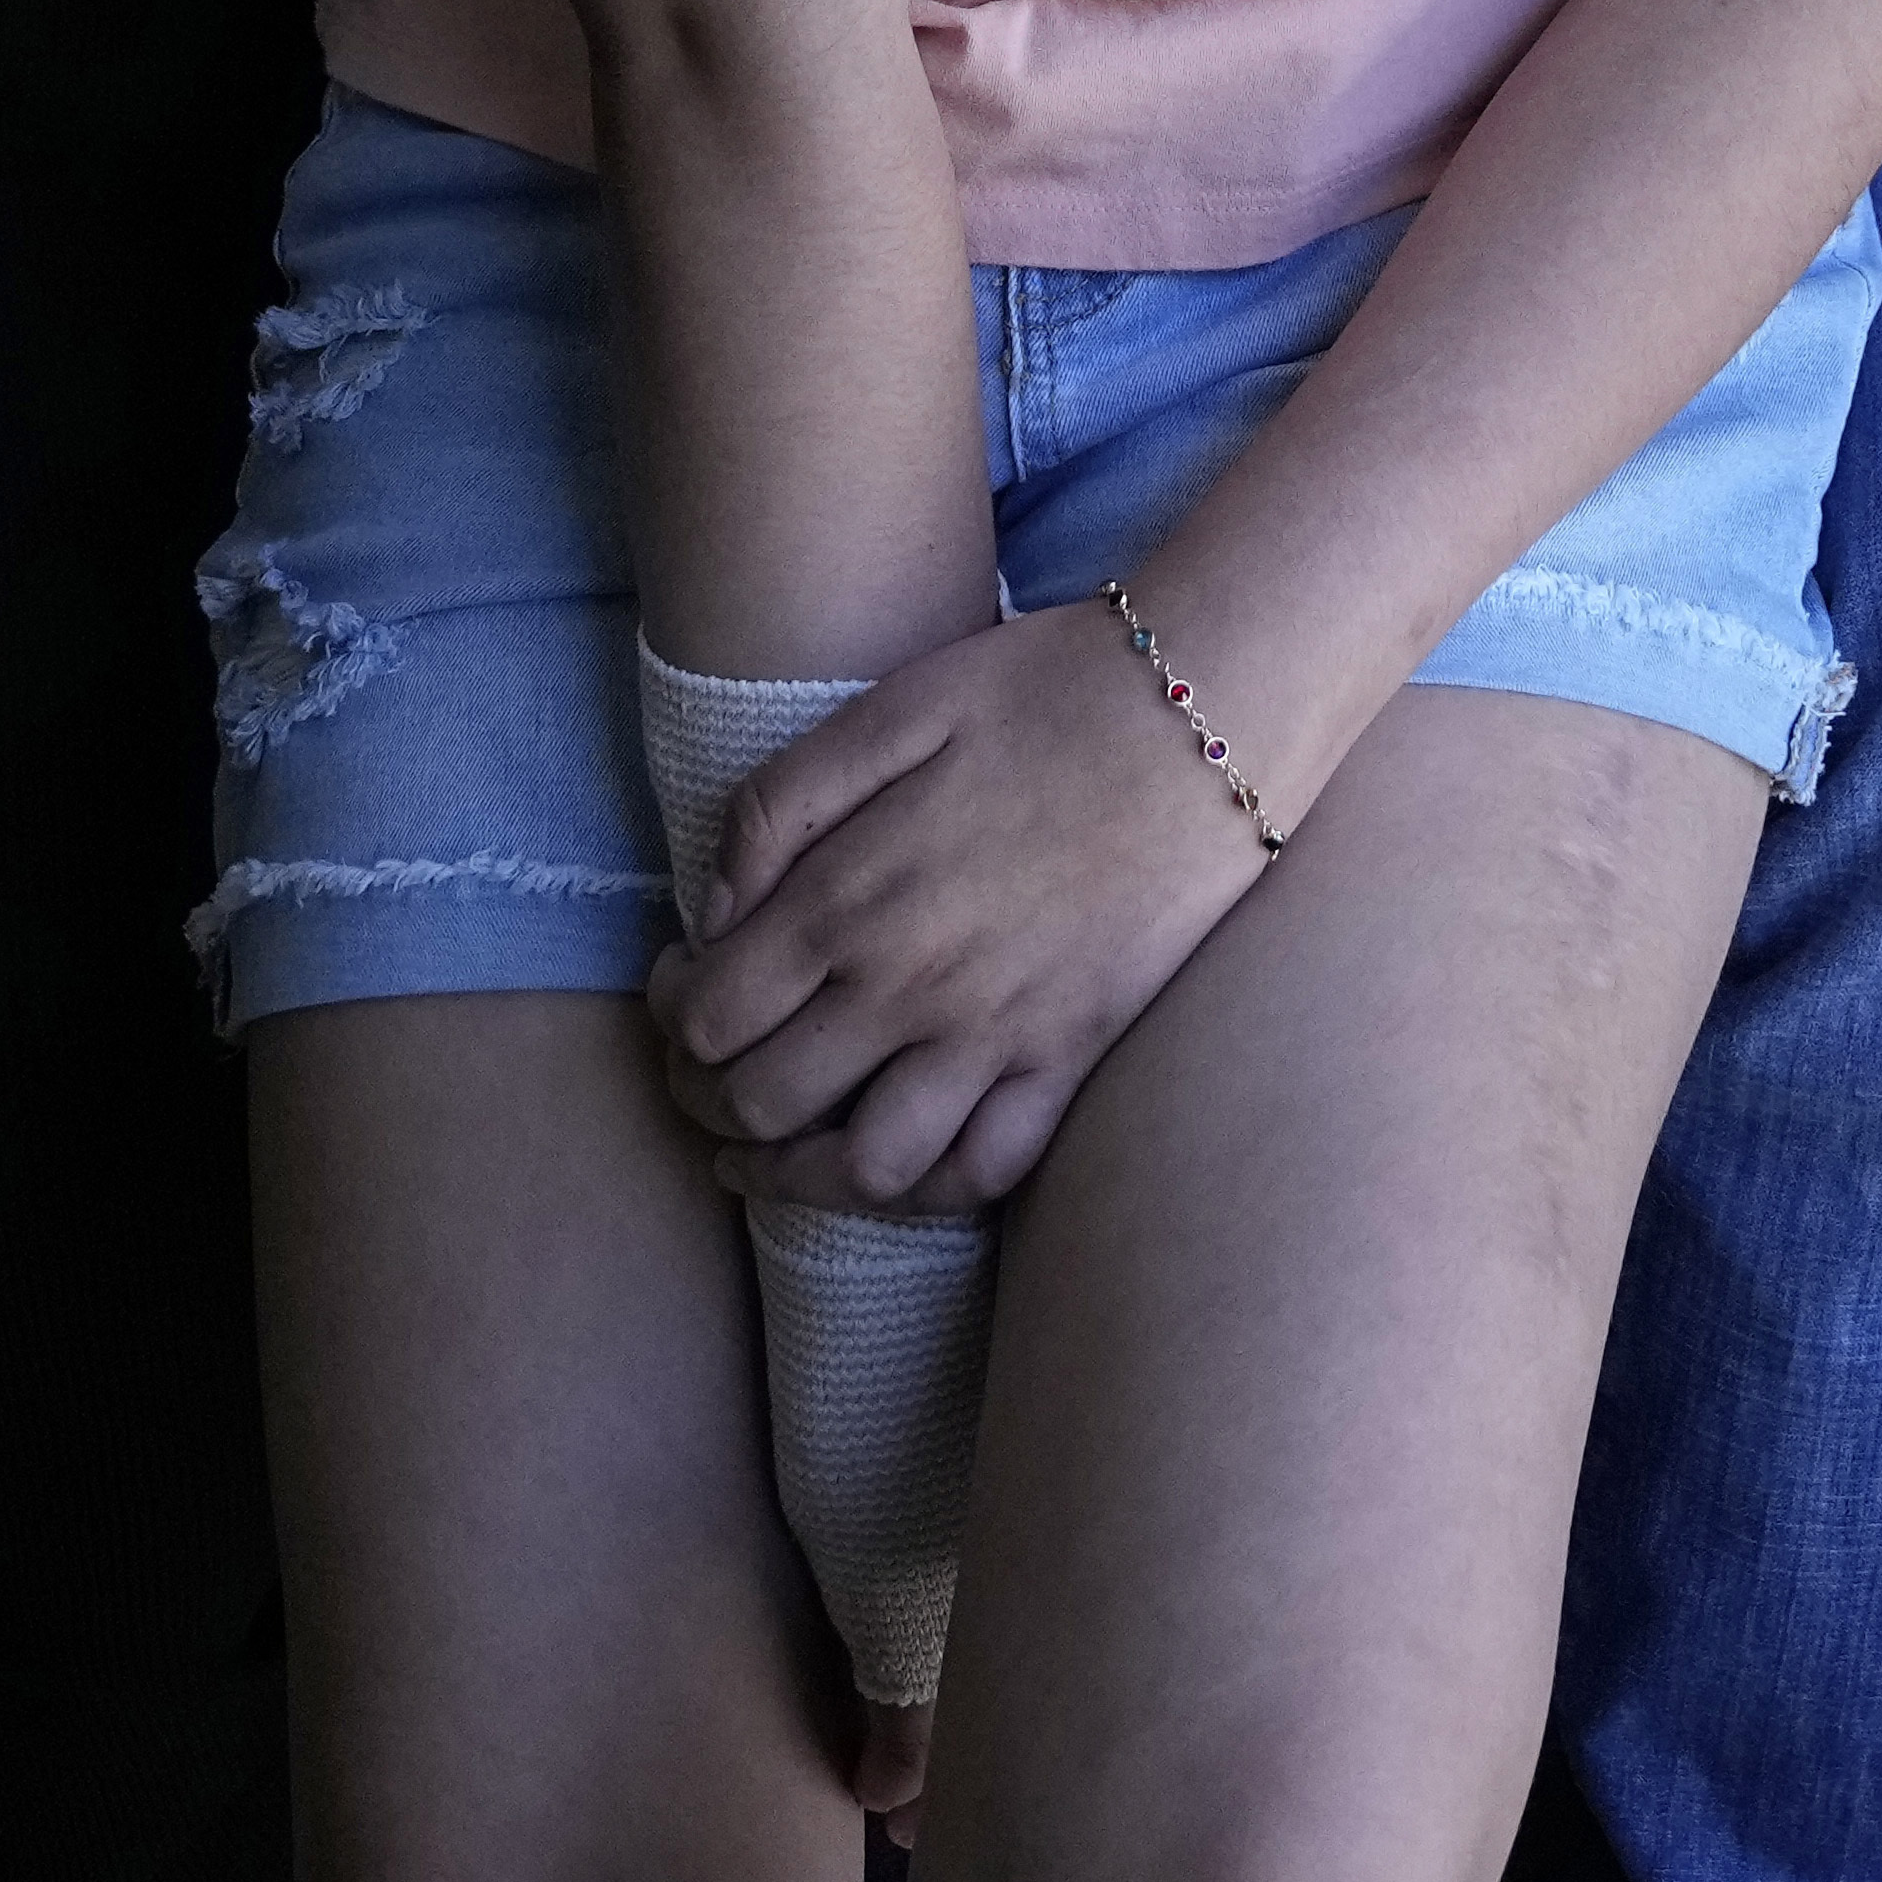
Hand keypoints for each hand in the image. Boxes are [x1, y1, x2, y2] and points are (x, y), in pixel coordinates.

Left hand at [641, 599, 1285, 1212]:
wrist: (1210, 713)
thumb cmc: (1045, 692)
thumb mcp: (891, 707)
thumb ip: (781, 808)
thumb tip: (716, 914)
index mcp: (849, 898)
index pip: (708, 1015)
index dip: (672, 1013)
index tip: (684, 983)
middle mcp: (910, 989)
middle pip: (763, 1104)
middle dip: (708, 1099)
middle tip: (711, 1071)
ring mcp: (996, 1037)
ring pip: (866, 1172)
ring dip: (800, 1176)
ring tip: (778, 1150)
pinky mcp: (1071, 1060)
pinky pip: (985, 1172)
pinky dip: (930, 1190)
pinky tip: (898, 1161)